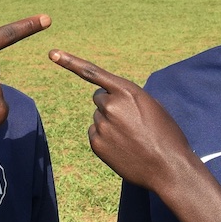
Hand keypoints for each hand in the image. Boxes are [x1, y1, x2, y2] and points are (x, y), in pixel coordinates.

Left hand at [49, 49, 194, 192]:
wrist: (168, 167)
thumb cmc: (166, 135)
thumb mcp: (152, 106)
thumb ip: (128, 97)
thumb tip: (108, 99)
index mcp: (127, 91)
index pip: (93, 73)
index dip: (70, 62)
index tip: (52, 54)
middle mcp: (111, 105)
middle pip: (99, 99)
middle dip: (110, 106)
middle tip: (130, 121)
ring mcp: (102, 125)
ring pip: (98, 118)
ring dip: (110, 123)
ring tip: (131, 137)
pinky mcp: (96, 144)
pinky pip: (95, 133)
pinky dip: (106, 139)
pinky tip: (123, 147)